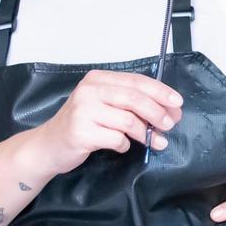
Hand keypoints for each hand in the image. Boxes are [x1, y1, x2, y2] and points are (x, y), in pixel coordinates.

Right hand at [37, 70, 182, 173]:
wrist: (48, 146)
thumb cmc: (81, 125)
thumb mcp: (103, 106)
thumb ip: (130, 103)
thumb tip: (168, 110)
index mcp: (98, 79)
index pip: (136, 81)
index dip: (160, 92)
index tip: (177, 103)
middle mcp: (89, 90)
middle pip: (134, 98)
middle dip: (158, 112)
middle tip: (170, 124)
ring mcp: (83, 111)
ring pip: (128, 120)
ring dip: (146, 133)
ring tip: (155, 141)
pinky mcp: (81, 132)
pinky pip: (116, 138)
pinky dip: (125, 144)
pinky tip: (122, 146)